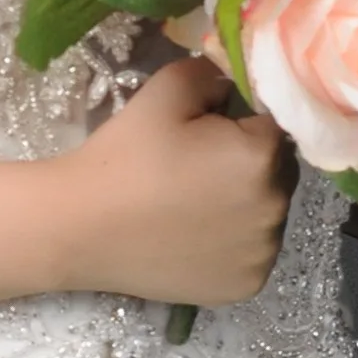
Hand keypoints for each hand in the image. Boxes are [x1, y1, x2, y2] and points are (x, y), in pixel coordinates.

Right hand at [61, 57, 295, 309]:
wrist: (78, 227)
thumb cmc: (123, 156)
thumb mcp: (167, 89)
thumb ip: (217, 71)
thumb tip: (240, 81)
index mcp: (262, 155)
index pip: (276, 122)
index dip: (243, 121)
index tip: (205, 132)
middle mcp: (276, 207)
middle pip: (279, 169)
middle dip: (250, 161)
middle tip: (197, 166)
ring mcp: (263, 253)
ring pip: (268, 212)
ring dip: (246, 203)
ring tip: (193, 204)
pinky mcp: (246, 286)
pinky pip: (254, 251)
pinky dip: (235, 243)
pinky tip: (196, 236)